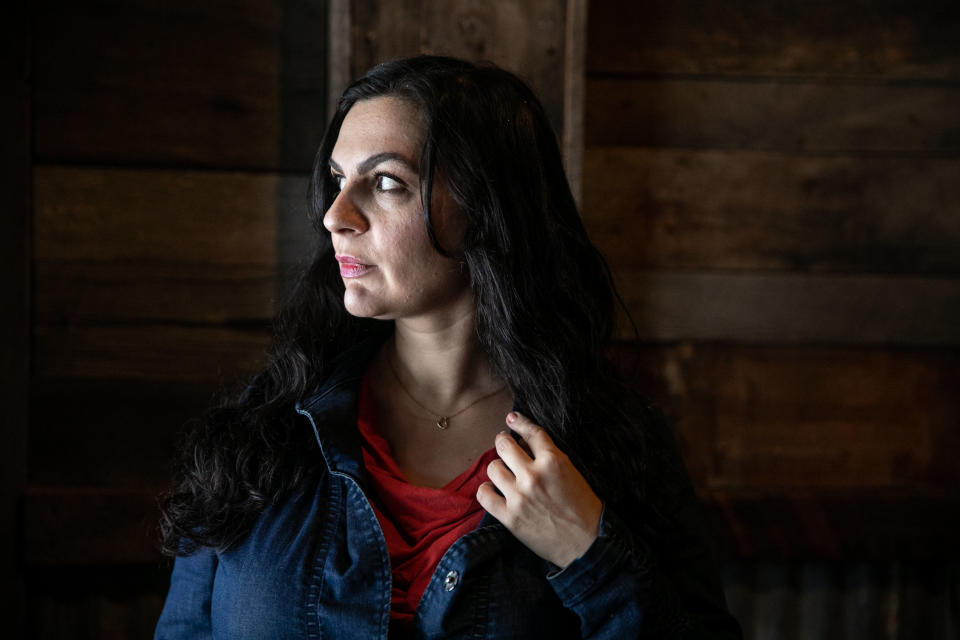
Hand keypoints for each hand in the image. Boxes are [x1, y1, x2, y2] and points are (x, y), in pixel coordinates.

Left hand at [477, 411, 602, 567]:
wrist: (586, 545)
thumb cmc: (584, 509)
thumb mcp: (572, 474)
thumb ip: (550, 457)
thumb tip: (525, 443)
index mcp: (554, 461)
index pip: (531, 432)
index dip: (519, 422)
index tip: (511, 419)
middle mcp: (533, 475)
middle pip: (504, 445)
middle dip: (503, 441)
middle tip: (504, 444)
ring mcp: (519, 496)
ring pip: (493, 467)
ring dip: (498, 468)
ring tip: (504, 473)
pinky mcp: (509, 516)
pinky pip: (484, 494)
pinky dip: (486, 490)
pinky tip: (494, 491)